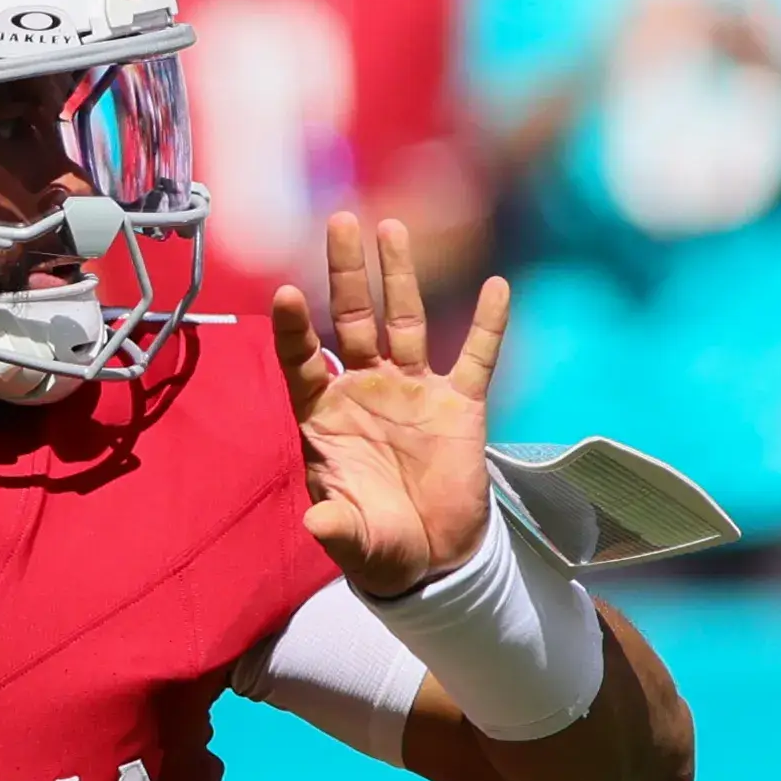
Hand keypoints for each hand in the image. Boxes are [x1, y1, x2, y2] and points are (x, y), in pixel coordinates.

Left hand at [271, 214, 509, 598]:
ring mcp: (412, 392)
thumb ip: (336, 526)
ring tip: (391, 228)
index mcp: (325, 416)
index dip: (294, 331)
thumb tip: (316, 521)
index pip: (303, 362)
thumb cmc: (377, 546)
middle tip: (340, 220)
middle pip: (351, 320)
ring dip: (399, 276)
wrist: (430, 559)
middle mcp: (365, 392)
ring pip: (404, 322)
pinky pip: (475, 357)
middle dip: (346, 273)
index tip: (285, 295)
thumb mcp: (353, 539)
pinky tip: (496, 287)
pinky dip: (487, 325)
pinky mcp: (459, 405)